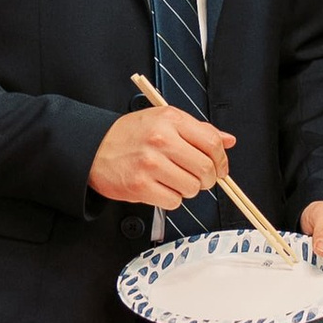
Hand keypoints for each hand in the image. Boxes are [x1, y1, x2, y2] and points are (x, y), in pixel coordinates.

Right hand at [90, 103, 233, 208]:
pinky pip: (174, 202)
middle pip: (205, 169)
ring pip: (191, 188)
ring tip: (173, 180)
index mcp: (170, 120)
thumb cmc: (130, 135)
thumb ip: (198, 130)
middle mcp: (161, 140)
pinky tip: (160, 187)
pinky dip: (171, 199)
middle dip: (207, 179)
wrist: (94, 148)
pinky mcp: (140, 186)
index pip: (212, 143)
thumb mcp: (164, 121)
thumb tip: (228, 140)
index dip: (221, 160)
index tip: (220, 168)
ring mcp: (150, 164)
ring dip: (187, 189)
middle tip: (197, 178)